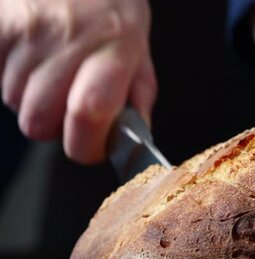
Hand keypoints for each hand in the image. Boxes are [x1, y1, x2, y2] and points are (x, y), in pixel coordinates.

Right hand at [0, 0, 155, 163]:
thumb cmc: (108, 4)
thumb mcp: (138, 42)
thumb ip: (139, 92)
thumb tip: (136, 135)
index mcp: (115, 47)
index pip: (89, 113)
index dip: (87, 146)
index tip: (92, 148)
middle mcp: (71, 38)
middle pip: (39, 121)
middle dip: (52, 126)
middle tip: (67, 104)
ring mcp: (30, 31)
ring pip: (13, 101)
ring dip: (30, 97)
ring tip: (52, 69)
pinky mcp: (0, 25)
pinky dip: (10, 75)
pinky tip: (32, 57)